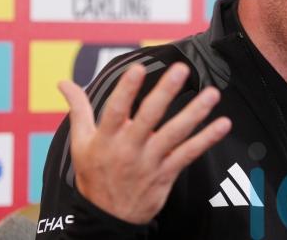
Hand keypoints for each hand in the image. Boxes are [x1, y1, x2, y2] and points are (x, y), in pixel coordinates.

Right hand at [59, 62, 231, 223]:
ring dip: (195, 113)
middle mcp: (129, 148)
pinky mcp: (166, 173)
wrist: (107, 218)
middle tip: (180, 70)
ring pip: (174, 134)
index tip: (138, 69)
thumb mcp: (80, 143)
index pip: (115, 110)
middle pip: (149, 117)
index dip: (126, 90)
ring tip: (211, 94)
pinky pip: (189, 154)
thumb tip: (63, 83)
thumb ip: (78, 109)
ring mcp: (150, 162)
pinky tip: (222, 124)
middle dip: (165, 92)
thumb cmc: (94, 174)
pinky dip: (207, 139)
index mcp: (106, 138)